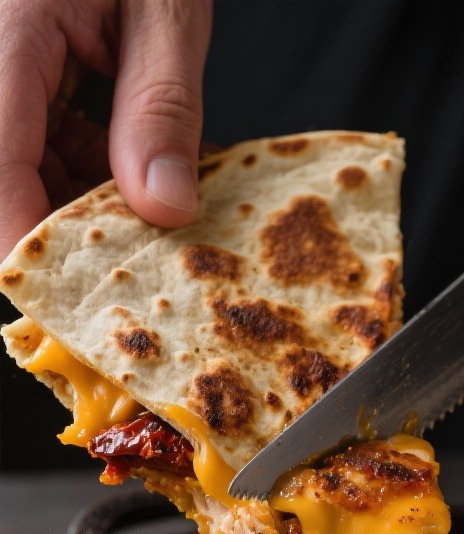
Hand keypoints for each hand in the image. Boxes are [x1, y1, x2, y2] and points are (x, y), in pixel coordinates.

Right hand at [0, 0, 211, 260]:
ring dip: (98, 205)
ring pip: (35, 174)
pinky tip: (154, 178)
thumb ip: (161, 107)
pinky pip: (54, 151)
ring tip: (167, 206)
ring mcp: (10, 73)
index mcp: (8, 31)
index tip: (78, 295)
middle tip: (152, 255)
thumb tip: (163, 207)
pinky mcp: (29, 83)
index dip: (30, 238)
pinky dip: (104, 174)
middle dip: (77, 227)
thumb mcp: (165, 12)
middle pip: (12, 177)